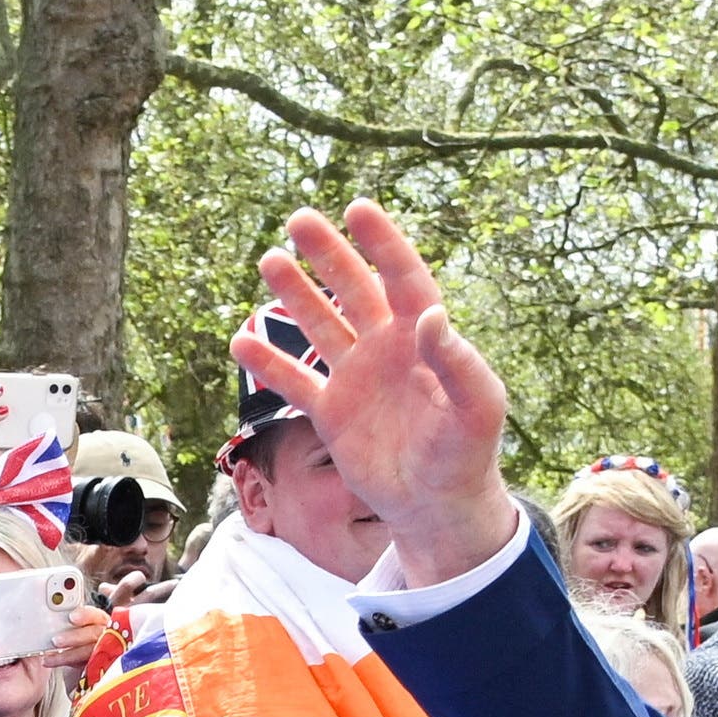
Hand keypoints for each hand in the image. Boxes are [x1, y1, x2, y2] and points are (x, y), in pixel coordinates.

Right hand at [243, 200, 522, 578]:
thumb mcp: (477, 408)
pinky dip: (268, 363)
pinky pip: (295, 381)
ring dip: (294, 294)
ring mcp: (356, 378)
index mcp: (423, 337)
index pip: (402, 277)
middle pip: (353, 288)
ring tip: (269, 260)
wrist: (437, 507)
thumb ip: (458, 362)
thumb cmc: (467, 455)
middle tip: (299, 219)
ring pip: (320, 324)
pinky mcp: (332, 413)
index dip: (382, 243)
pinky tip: (240, 340)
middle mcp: (386, 348)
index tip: (358, 209)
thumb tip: (431, 316)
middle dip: (328, 254)